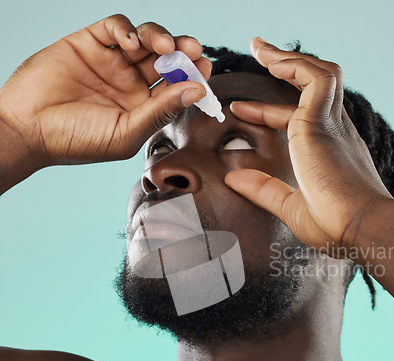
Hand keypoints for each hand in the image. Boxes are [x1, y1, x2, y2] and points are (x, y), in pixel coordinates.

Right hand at [0, 14, 209, 169]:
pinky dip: (126, 29)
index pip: (176, 87)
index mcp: (144, 108)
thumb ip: (160, 111)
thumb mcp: (126, 132)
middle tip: (194, 49)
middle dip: (183, 52)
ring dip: (159, 37)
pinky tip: (130, 41)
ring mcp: (112, 62)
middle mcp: (131, 84)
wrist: (29, 128)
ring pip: (145, 40)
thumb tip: (197, 90)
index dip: (193, 76)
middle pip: (166, 60)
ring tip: (165, 46)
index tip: (205, 69)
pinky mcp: (90, 43)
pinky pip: (116, 27)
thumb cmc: (78, 140)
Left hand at [224, 38, 392, 254]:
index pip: (296, 119)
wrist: (362, 228)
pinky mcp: (324, 120)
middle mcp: (334, 131)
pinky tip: (271, 61)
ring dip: (289, 58)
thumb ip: (263, 190)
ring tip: (260, 48)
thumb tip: (233, 178)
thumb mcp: (290, 206)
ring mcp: (332, 123)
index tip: (240, 110)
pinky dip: (295, 65)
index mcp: (328, 150)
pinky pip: (315, 77)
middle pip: (312, 86)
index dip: (267, 112)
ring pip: (318, 73)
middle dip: (286, 66)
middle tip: (260, 53)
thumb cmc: (335, 224)